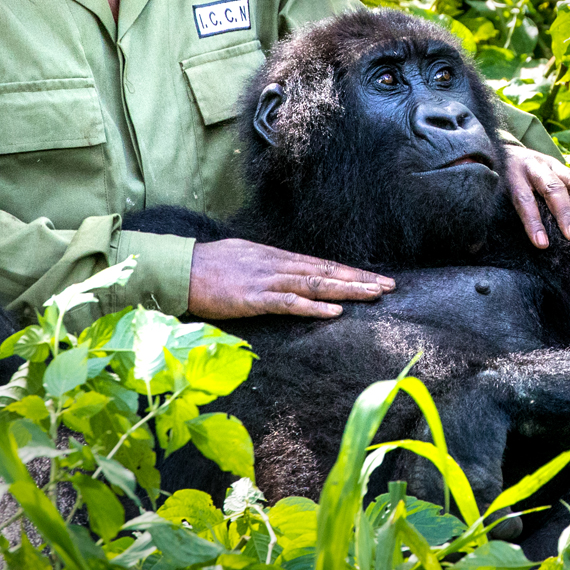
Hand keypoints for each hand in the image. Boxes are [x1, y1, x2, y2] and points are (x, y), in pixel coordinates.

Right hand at [187, 238, 392, 318]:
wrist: (179, 268)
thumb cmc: (208, 266)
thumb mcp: (244, 257)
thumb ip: (267, 264)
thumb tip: (285, 270)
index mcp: (276, 257)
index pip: (321, 264)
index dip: (349, 271)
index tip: (374, 277)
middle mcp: (277, 265)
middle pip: (326, 271)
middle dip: (359, 279)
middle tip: (390, 287)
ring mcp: (267, 280)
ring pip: (315, 284)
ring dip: (347, 291)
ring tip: (374, 295)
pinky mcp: (253, 298)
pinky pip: (288, 303)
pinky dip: (313, 308)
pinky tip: (334, 313)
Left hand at [504, 149, 569, 247]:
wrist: (510, 151)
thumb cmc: (506, 181)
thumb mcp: (499, 192)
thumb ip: (509, 211)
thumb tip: (507, 244)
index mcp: (515, 176)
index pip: (524, 200)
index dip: (533, 222)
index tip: (542, 244)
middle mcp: (537, 168)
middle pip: (552, 189)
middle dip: (566, 214)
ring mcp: (555, 165)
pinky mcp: (568, 167)